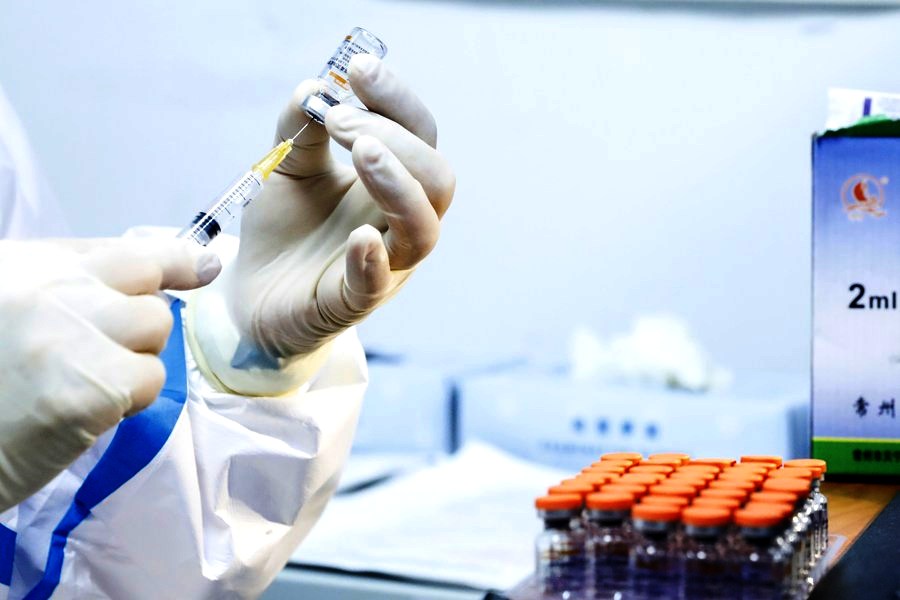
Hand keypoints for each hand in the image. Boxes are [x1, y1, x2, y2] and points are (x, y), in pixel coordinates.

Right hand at [0, 238, 219, 509]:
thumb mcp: (9, 310)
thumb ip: (73, 290)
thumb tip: (183, 271)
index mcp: (24, 264)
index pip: (123, 250)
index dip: (169, 259)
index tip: (202, 266)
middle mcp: (48, 287)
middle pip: (148, 283)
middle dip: (141, 319)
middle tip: (111, 352)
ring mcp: (70, 333)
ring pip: (155, 329)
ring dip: (134, 361)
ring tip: (83, 385)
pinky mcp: (89, 387)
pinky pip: (150, 379)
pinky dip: (129, 401)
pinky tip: (84, 414)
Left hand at [192, 54, 453, 392]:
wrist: (254, 293)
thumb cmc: (285, 230)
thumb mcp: (288, 167)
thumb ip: (301, 128)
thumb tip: (315, 87)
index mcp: (392, 183)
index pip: (420, 135)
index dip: (398, 100)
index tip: (357, 70)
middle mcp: (399, 222)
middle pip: (438, 178)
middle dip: (397, 138)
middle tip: (340, 118)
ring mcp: (384, 264)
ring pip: (423, 227)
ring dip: (397, 182)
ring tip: (359, 150)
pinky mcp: (352, 301)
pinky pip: (377, 283)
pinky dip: (373, 258)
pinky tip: (358, 236)